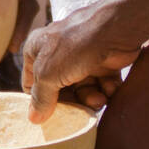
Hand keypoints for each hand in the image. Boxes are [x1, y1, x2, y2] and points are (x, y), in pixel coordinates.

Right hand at [21, 2, 143, 122]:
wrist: (116, 29)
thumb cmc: (76, 46)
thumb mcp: (49, 74)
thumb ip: (41, 97)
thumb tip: (33, 118)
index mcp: (37, 51)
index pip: (31, 84)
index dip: (41, 101)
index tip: (51, 115)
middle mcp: (57, 54)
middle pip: (60, 91)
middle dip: (72, 102)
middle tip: (81, 110)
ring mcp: (81, 58)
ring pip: (83, 90)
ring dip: (91, 98)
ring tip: (100, 98)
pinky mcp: (102, 63)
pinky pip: (100, 86)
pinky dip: (106, 90)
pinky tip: (110, 88)